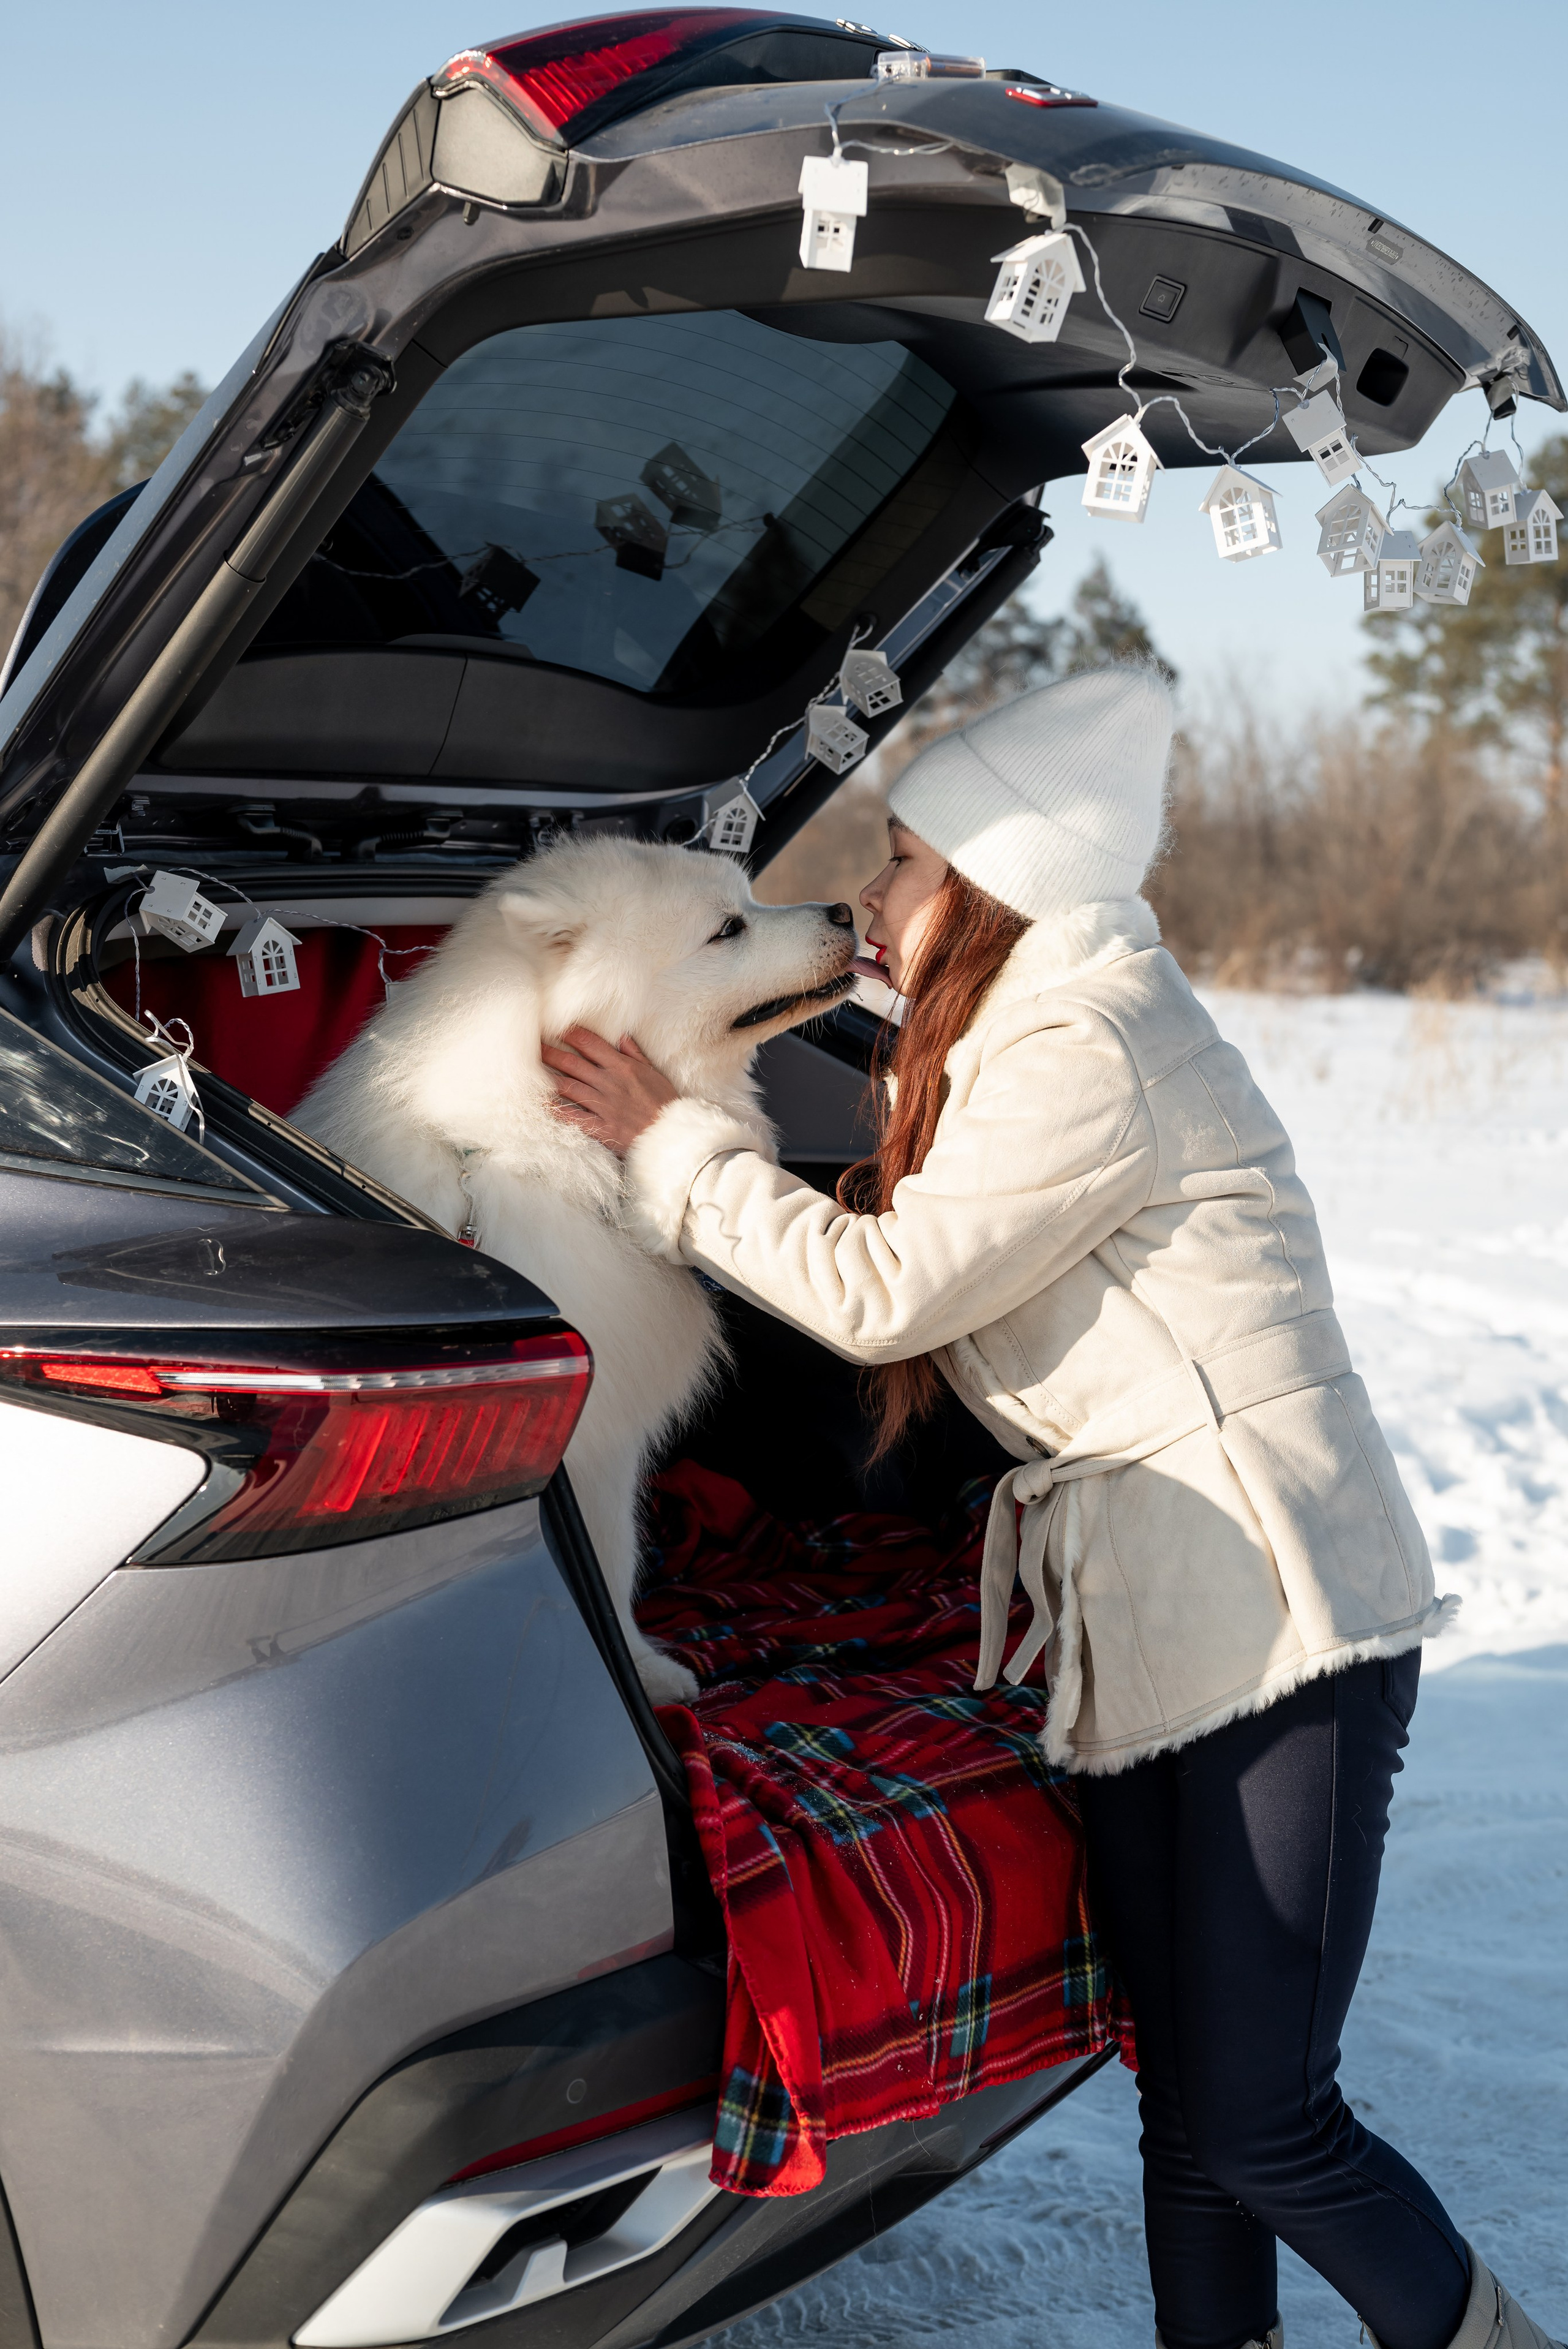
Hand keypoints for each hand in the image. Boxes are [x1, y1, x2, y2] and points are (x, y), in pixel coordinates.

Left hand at [543, 1026, 678, 1155]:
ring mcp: (604, 1105)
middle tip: (532, 1045)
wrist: (672, 1134)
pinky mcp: (602, 1127)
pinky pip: (574, 1117)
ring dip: (548, 1077)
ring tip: (530, 1070)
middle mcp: (610, 1083)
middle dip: (551, 1052)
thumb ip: (635, 1054)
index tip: (557, 1027)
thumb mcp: (654, 1073)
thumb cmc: (664, 1104)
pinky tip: (542, 1103)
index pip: (591, 1044)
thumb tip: (620, 1036)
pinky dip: (557, 1110)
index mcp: (622, 1067)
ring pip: (569, 1087)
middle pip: (573, 1063)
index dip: (571, 1034)